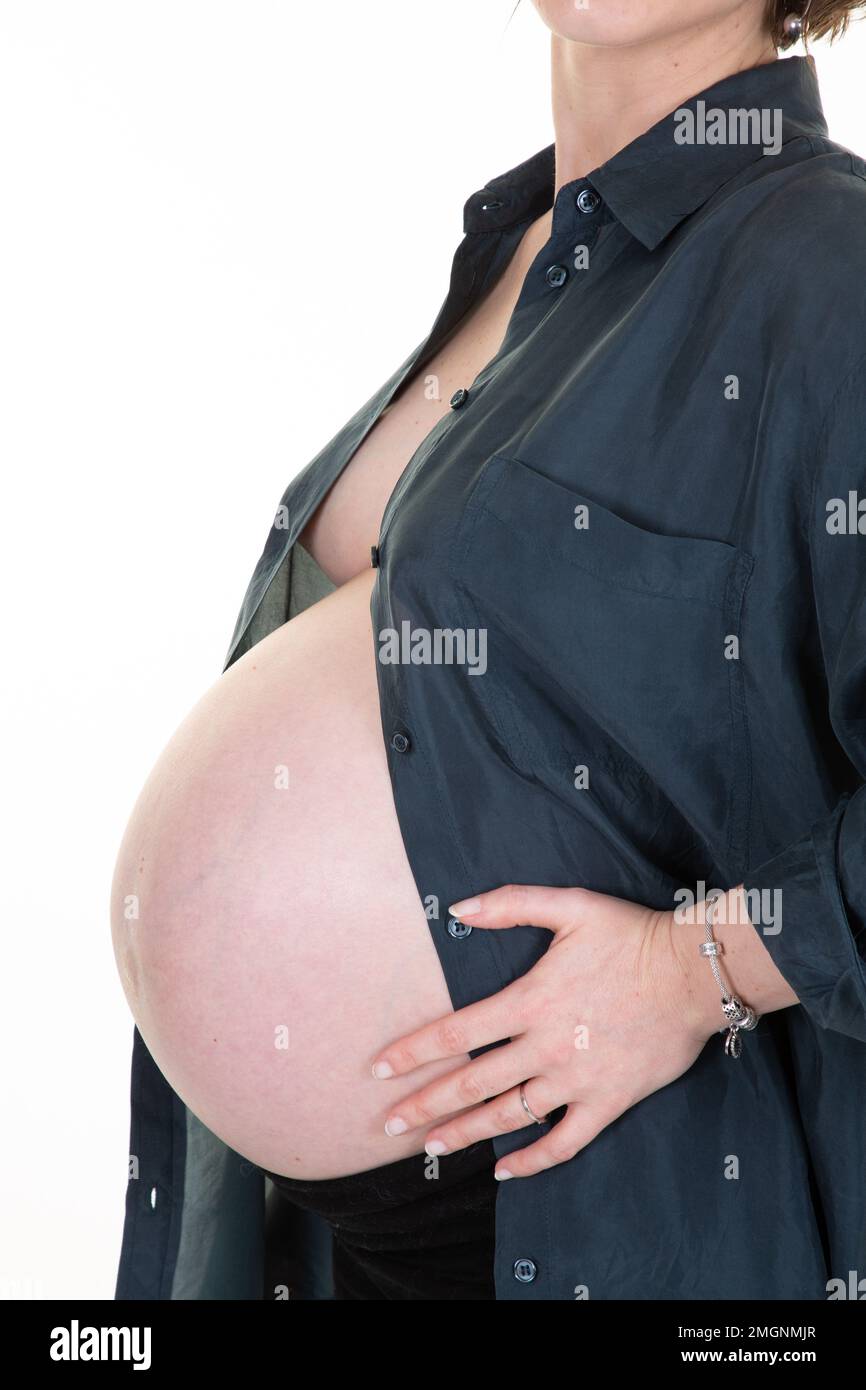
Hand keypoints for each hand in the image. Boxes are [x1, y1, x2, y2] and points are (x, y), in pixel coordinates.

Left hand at [370, 883, 724, 1179]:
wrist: (694, 974)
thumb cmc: (630, 936)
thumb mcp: (570, 905)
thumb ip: (511, 905)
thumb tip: (460, 908)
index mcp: (529, 1001)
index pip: (455, 1033)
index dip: (413, 1052)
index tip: (379, 1069)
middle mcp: (544, 1047)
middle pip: (470, 1083)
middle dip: (423, 1106)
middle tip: (388, 1125)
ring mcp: (575, 1080)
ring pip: (507, 1116)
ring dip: (464, 1134)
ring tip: (429, 1148)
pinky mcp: (607, 1102)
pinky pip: (563, 1141)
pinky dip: (532, 1160)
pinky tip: (504, 1170)